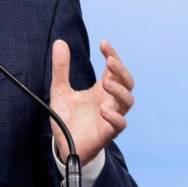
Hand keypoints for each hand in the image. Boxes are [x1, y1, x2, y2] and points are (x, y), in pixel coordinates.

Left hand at [50, 39, 133, 164]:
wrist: (64, 145)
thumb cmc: (67, 117)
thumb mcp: (59, 89)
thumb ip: (61, 68)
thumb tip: (59, 42)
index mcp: (100, 89)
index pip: (113, 69)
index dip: (112, 54)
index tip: (103, 43)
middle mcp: (109, 100)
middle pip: (127, 82)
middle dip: (121, 69)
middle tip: (109, 60)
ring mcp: (110, 116)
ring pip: (128, 101)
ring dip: (119, 90)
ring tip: (105, 83)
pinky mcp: (107, 133)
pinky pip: (119, 125)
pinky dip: (115, 116)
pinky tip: (103, 110)